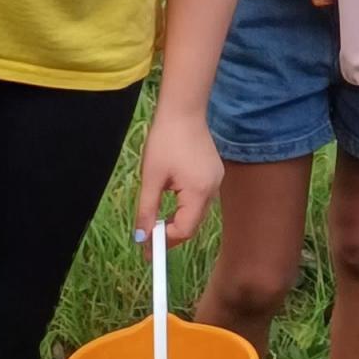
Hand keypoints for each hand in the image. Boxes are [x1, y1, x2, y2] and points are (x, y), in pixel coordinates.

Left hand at [136, 106, 224, 245]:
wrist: (183, 110)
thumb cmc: (165, 141)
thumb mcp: (151, 178)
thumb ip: (147, 210)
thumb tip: (142, 238)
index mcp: (198, 191)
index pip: (185, 229)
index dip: (165, 241)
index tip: (147, 248)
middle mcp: (213, 189)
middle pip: (192, 223)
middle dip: (171, 233)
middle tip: (148, 240)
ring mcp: (216, 180)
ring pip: (196, 212)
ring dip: (177, 219)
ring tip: (156, 221)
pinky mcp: (214, 173)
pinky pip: (199, 198)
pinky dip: (185, 206)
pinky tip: (170, 200)